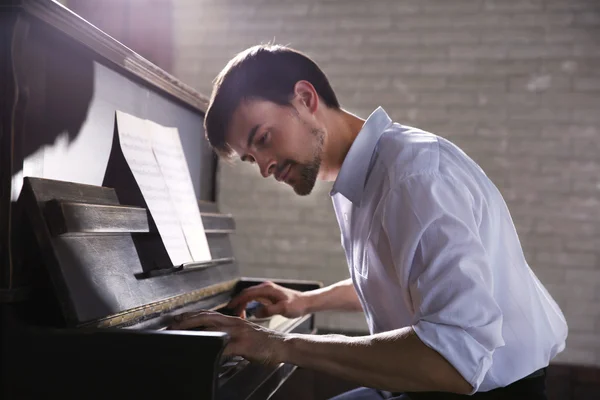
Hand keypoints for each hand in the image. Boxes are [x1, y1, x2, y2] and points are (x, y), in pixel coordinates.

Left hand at [167, 310, 285, 364]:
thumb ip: (229, 334)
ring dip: (196, 332)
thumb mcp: (244, 334)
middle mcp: (235, 323)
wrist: (282, 345)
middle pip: (207, 318)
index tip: (177, 318)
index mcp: (234, 320)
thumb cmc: (263, 342)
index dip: (192, 315)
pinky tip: (206, 352)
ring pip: (214, 330)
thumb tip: (213, 338)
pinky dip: (214, 349)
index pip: (209, 314)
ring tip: (182, 335)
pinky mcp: (244, 345)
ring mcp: (239, 333)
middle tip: (172, 325)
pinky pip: (226, 347)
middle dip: (188, 321)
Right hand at [227, 281, 307, 318]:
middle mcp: (265, 288)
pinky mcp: (268, 296)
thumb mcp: (284, 309)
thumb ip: (269, 310)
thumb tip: (255, 312)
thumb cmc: (296, 305)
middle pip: (246, 294)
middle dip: (238, 303)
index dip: (237, 300)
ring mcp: (266, 291)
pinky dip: (248, 305)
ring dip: (243, 305)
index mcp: (267, 289)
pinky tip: (247, 313)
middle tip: (234, 315)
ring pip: (249, 296)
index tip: (230, 307)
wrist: (305, 302)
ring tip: (239, 316)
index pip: (247, 293)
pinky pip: (254, 299)